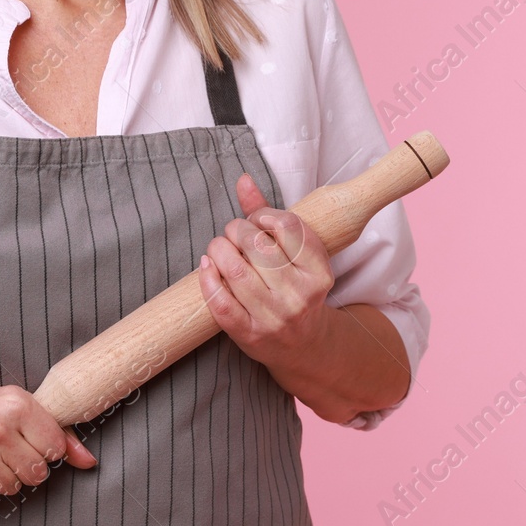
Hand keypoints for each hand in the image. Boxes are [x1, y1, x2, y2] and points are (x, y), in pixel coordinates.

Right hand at [0, 376, 96, 503]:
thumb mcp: (16, 406)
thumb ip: (56, 431)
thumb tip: (88, 461)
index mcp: (16, 404)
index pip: (56, 448)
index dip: (45, 448)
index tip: (29, 440)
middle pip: (38, 473)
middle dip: (26, 466)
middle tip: (6, 449)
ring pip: (14, 488)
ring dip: (4, 477)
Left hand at [198, 173, 335, 370]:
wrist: (303, 346)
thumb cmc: (295, 289)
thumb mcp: (294, 254)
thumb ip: (268, 215)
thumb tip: (242, 179)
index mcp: (318, 272)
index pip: (287, 226)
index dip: (263, 214)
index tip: (256, 219)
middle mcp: (300, 295)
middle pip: (258, 245)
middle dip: (236, 229)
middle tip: (233, 232)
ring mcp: (275, 317)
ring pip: (236, 270)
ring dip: (219, 249)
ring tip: (219, 247)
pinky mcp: (249, 334)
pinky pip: (220, 303)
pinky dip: (207, 279)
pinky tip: (207, 266)